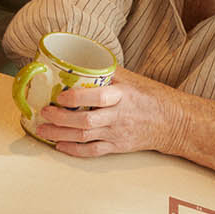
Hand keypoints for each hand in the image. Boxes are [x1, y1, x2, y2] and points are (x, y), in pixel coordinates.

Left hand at [35, 74, 185, 157]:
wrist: (172, 122)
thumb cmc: (150, 97)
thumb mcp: (131, 79)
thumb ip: (107, 72)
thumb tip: (80, 62)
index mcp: (123, 96)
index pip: (99, 97)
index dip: (77, 98)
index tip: (60, 96)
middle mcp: (118, 116)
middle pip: (87, 122)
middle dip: (61, 119)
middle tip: (44, 113)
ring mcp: (117, 134)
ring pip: (85, 137)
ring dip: (60, 135)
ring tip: (42, 130)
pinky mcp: (117, 147)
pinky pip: (93, 151)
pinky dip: (74, 150)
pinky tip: (59, 146)